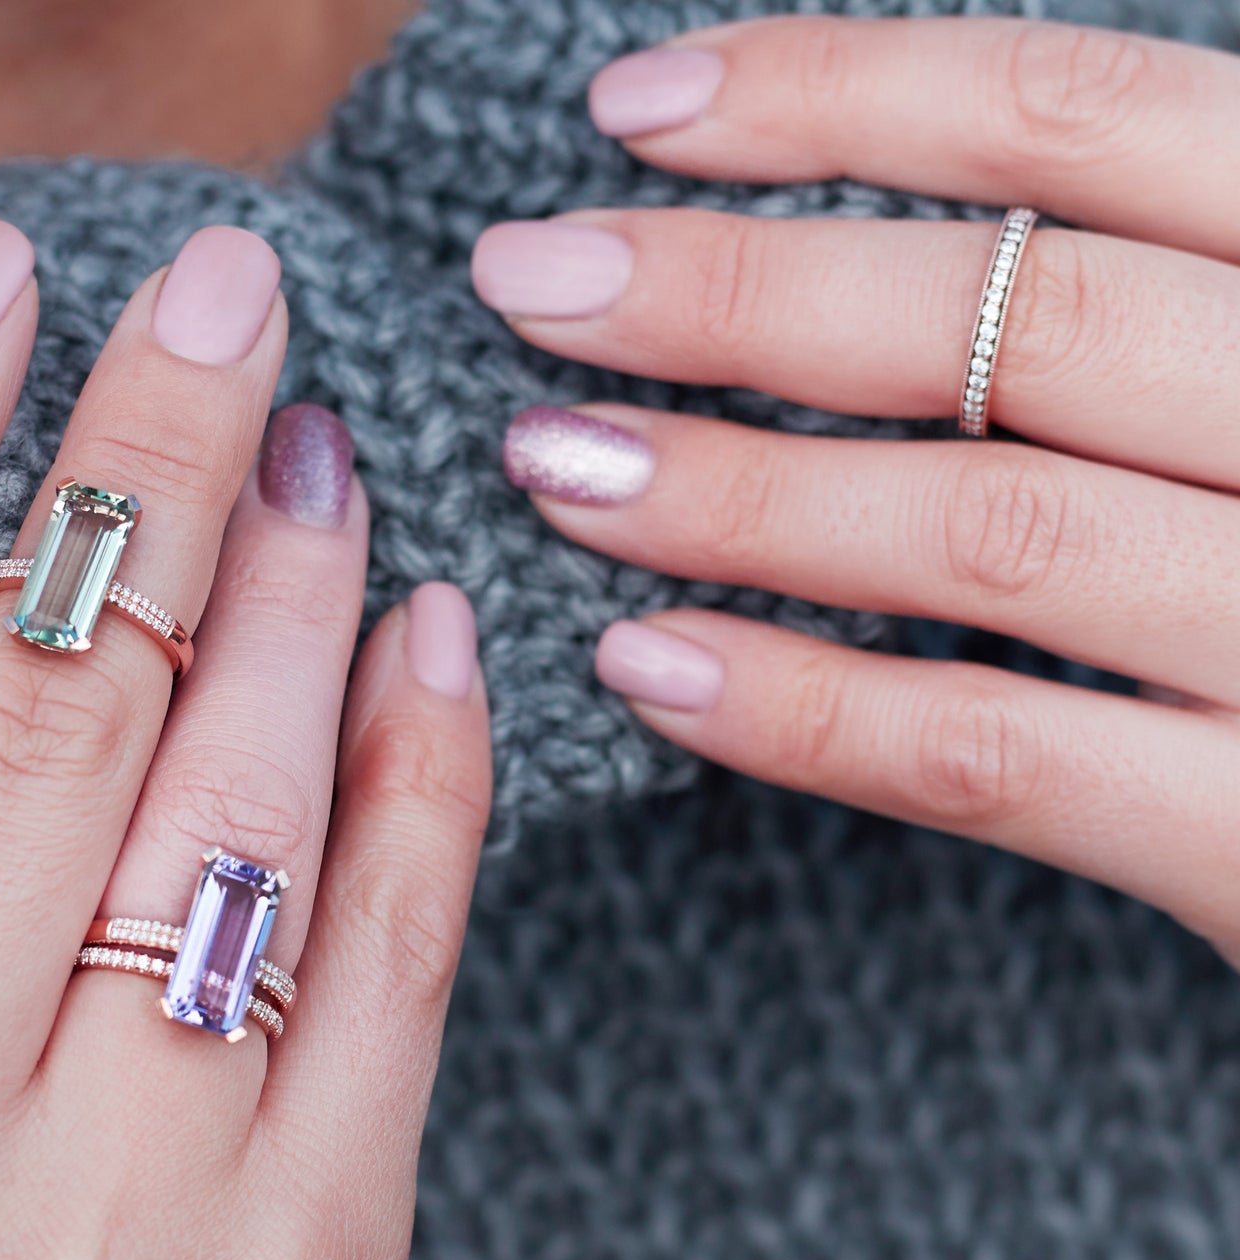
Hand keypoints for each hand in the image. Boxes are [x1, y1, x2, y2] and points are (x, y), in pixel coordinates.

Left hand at [473, 14, 1239, 962]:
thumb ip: (1141, 306)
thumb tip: (858, 248)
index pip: (1083, 120)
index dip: (837, 95)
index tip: (630, 115)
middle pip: (1011, 315)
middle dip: (735, 292)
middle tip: (528, 285)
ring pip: (986, 532)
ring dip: (738, 495)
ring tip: (554, 466)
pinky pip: (991, 755)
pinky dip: (803, 708)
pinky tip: (646, 666)